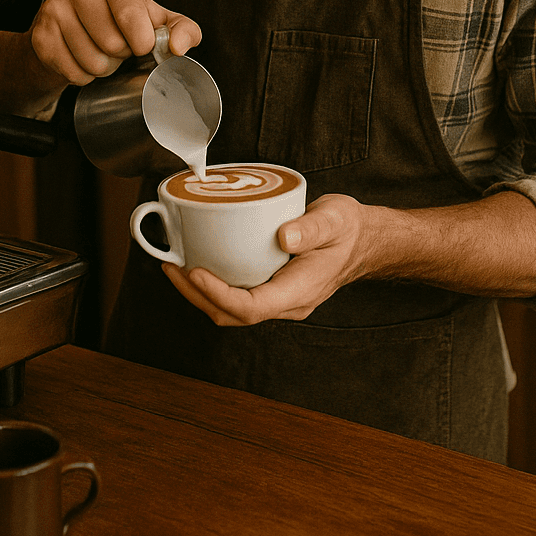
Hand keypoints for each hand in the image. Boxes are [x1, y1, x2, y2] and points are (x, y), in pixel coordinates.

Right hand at [30, 0, 200, 86]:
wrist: (77, 32)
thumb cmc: (124, 23)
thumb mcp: (159, 21)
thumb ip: (184, 29)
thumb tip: (178, 46)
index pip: (129, 12)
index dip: (141, 39)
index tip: (142, 45)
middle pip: (112, 43)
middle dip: (122, 55)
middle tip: (118, 45)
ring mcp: (54, 7)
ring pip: (92, 61)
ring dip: (104, 67)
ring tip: (100, 51)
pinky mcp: (39, 35)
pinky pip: (73, 72)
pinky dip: (84, 76)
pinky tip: (82, 59)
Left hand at [163, 192, 375, 326]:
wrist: (363, 241)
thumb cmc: (348, 230)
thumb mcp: (335, 220)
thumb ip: (311, 228)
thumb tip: (283, 236)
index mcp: (299, 291)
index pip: (251, 307)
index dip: (218, 294)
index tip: (195, 271)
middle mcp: (286, 303)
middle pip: (232, 315)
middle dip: (197, 295)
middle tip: (172, 267)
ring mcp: (278, 300)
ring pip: (231, 310)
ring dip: (200, 293)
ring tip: (176, 266)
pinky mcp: (272, 289)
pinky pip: (237, 296)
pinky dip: (213, 285)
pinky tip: (199, 264)